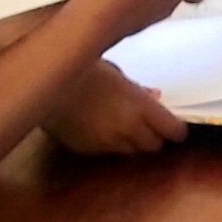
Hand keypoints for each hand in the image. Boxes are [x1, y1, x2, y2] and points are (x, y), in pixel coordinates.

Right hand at [44, 63, 186, 154]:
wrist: (45, 84)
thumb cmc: (83, 69)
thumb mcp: (116, 73)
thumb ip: (138, 90)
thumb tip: (155, 97)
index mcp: (139, 107)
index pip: (173, 130)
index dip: (176, 129)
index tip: (174, 125)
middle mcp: (128, 129)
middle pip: (154, 146)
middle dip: (155, 137)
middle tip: (148, 124)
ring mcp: (108, 143)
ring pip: (131, 153)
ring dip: (132, 142)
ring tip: (122, 126)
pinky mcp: (89, 151)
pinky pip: (109, 153)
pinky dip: (110, 144)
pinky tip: (101, 129)